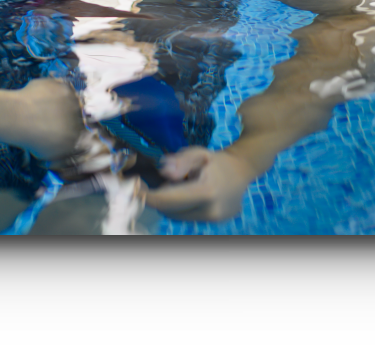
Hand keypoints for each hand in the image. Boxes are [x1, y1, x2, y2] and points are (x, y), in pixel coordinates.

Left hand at [140, 147, 256, 221]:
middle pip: (171, 211)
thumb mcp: (198, 152)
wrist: (243, 170)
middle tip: (152, 183)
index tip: (132, 188)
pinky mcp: (214, 222)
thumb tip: (164, 172)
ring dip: (169, 204)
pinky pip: (187, 216)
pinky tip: (185, 193)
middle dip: (157, 199)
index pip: (168, 200)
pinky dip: (180, 207)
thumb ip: (180, 161)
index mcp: (207, 192)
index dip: (147, 196)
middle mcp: (212, 211)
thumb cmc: (216, 160)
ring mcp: (214, 220)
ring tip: (176, 186)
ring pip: (177, 216)